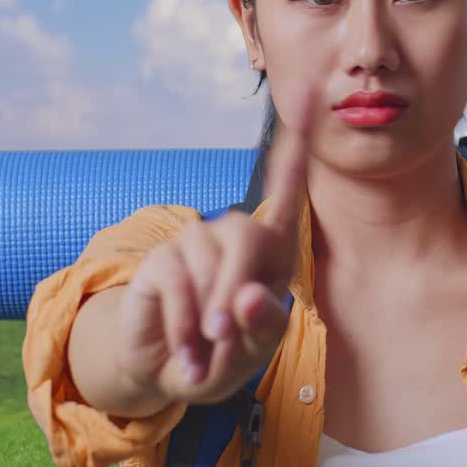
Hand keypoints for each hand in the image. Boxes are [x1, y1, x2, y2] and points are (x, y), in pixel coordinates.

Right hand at [114, 81, 319, 404]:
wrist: (175, 372)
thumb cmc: (228, 354)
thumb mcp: (256, 349)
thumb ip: (263, 325)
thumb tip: (250, 296)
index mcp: (272, 249)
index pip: (287, 187)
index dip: (296, 142)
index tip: (306, 94)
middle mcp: (234, 235)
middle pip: (245, 235)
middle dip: (236, 288)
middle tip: (226, 335)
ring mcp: (195, 243)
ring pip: (209, 261)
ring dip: (208, 314)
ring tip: (206, 347)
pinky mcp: (160, 261)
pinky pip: (176, 283)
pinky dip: (183, 325)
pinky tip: (185, 350)